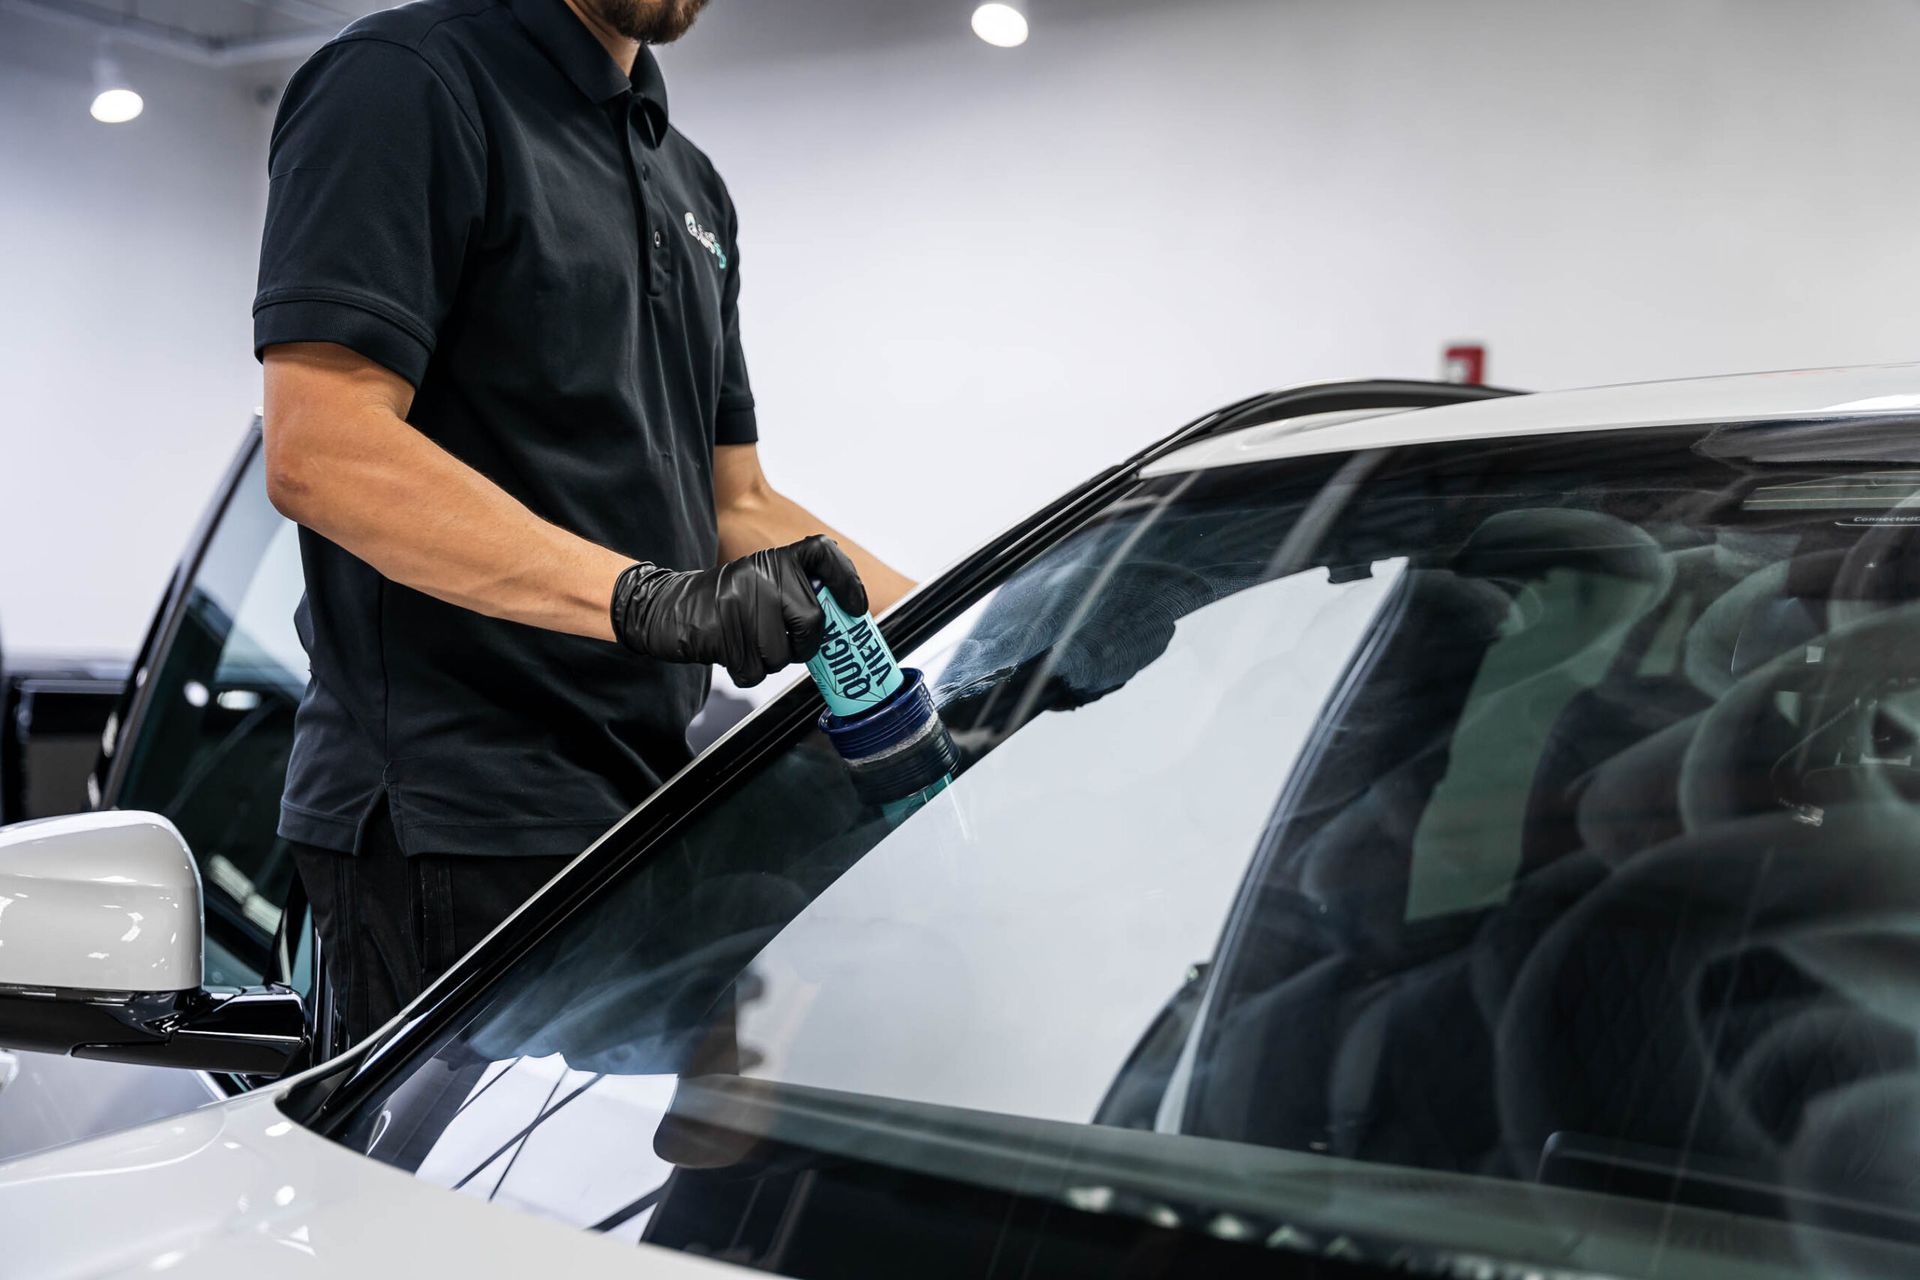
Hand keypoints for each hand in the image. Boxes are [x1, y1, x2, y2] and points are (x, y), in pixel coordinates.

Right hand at [611, 536, 867, 685]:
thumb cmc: (726, 602)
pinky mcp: (724, 631)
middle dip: (804, 645)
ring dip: (770, 660)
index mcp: (777, 559)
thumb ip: (797, 593)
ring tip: (751, 642)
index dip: (847, 580)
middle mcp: (763, 573)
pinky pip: (756, 670)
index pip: (824, 554)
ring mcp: (743, 601)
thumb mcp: (762, 581)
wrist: (669, 608)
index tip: (857, 607)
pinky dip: (747, 671)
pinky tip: (734, 651)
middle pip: (811, 622)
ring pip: (783, 653)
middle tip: (788, 643)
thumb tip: (840, 624)